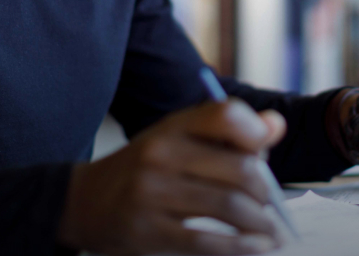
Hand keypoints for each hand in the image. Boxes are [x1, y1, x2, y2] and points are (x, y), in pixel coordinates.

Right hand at [58, 100, 286, 254]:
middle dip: (266, 193)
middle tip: (273, 206)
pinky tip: (256, 248)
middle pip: (239, 169)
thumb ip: (225, 133)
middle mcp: (161, 154)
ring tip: (272, 233)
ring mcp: (152, 193)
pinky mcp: (148, 231)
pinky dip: (241, 248)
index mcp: (172, 127)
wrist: (83, 202)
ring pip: (229, 206)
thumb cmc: (144, 169)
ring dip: (261, 224)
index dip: (256, 133)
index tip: (267, 153)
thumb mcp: (176, 139)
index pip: (225, 115)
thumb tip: (275, 126)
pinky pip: (207, 242)